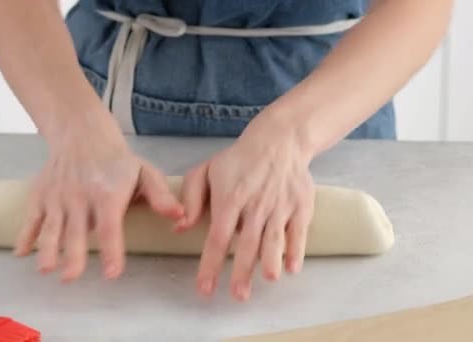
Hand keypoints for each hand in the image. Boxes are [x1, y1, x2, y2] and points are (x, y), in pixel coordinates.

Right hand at [14, 111, 183, 281]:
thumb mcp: (144, 171)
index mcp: (107, 195)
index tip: (111, 273)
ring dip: (47, 248)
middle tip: (71, 277)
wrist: (82, 134)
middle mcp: (80, 198)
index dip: (111, 250)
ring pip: (50, 227)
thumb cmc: (117, 160)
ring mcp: (57, 197)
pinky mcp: (41, 196)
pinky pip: (31, 217)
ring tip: (46, 269)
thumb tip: (179, 216)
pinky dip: (24, 235)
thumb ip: (160, 195)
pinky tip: (21, 253)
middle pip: (76, 231)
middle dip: (73, 255)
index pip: (110, 227)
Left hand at [175, 112, 314, 300]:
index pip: (218, 237)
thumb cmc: (238, 161)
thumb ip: (191, 198)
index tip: (205, 288)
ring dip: (271, 261)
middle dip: (243, 271)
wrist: (278, 141)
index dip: (211, 264)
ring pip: (274, 238)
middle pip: (248, 243)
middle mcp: (255, 205)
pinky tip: (292, 268)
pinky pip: (299, 232)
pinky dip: (296, 250)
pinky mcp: (300, 206)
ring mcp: (279, 206)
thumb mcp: (206, 171)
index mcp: (230, 199)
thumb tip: (178, 228)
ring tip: (268, 280)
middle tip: (238, 296)